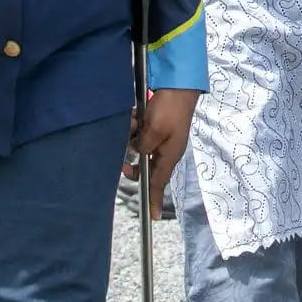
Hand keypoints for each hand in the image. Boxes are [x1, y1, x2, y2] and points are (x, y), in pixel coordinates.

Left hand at [133, 88, 199, 217]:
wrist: (180, 83)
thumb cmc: (171, 108)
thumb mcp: (155, 130)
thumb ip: (144, 146)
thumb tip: (138, 152)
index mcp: (169, 154)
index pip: (160, 182)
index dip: (156, 200)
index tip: (154, 217)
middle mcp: (166, 150)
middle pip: (144, 165)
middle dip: (132, 159)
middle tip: (122, 156)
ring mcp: (161, 138)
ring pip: (139, 147)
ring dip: (132, 136)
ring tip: (134, 120)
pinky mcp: (157, 126)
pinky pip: (140, 133)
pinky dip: (136, 126)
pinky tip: (136, 114)